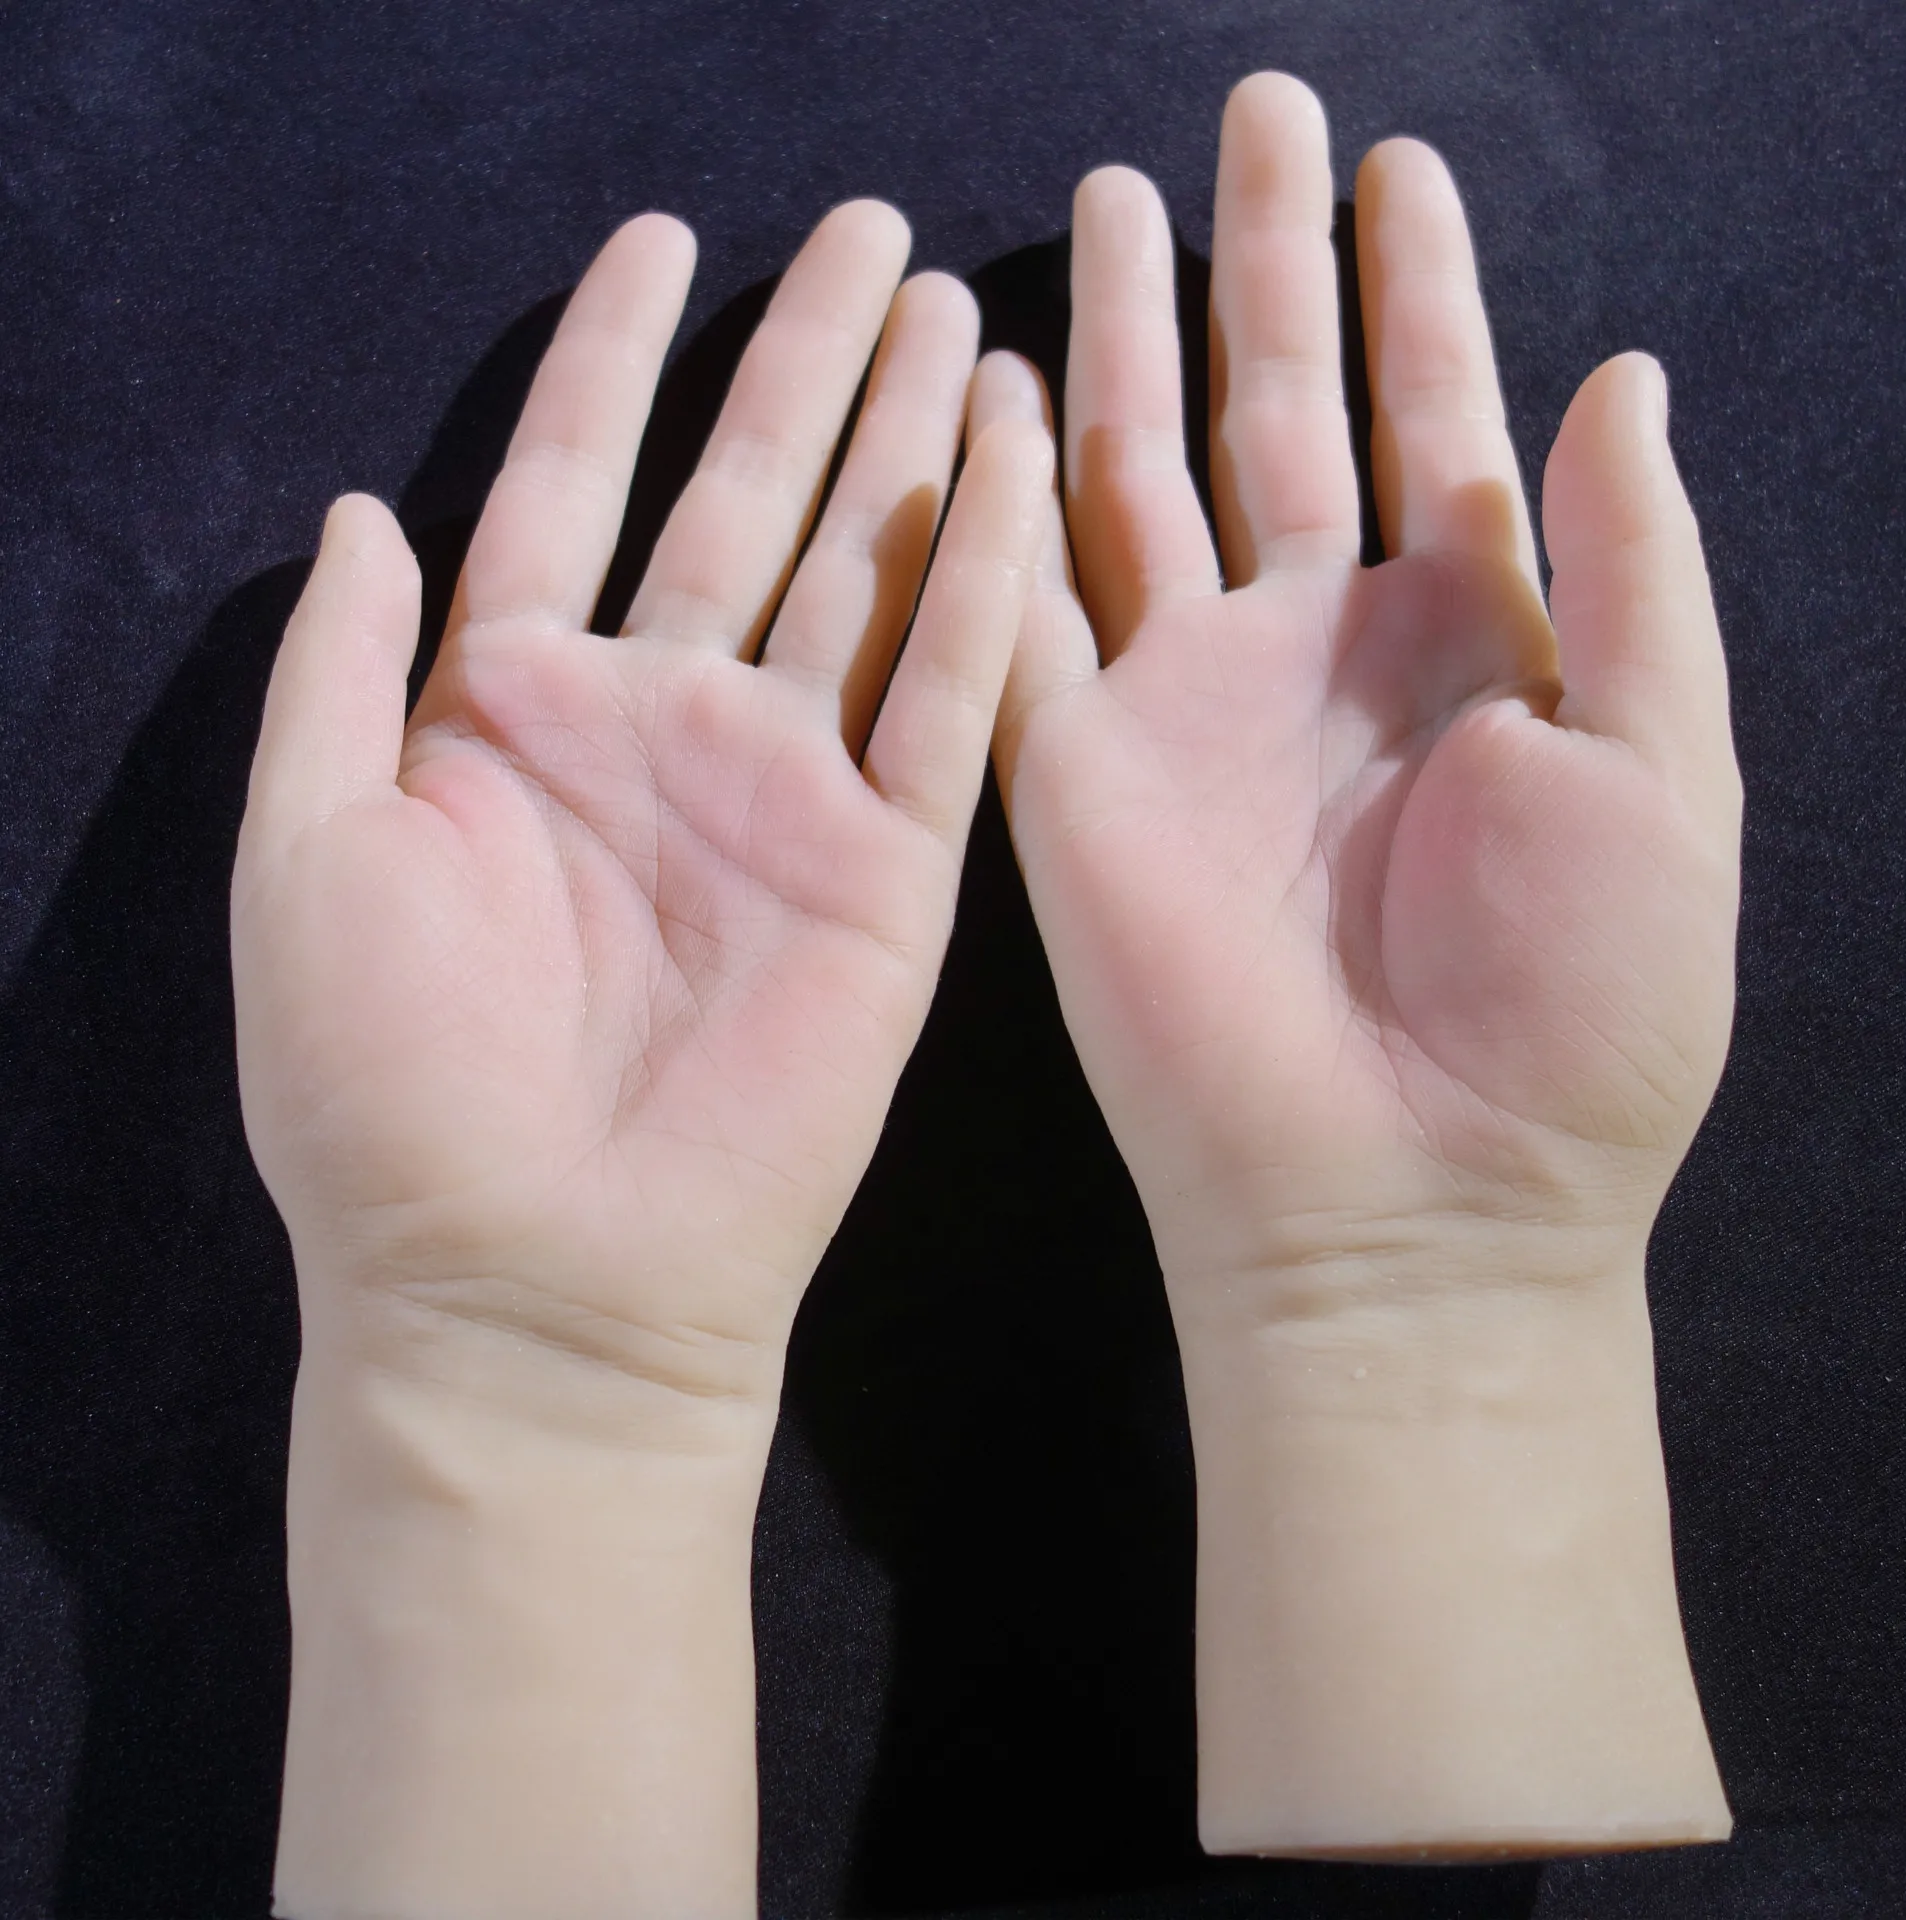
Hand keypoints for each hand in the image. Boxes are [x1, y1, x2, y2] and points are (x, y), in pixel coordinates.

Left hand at [235, 203, 1045, 1918]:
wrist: (539, 1282)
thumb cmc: (391, 1093)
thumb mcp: (307, 854)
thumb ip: (340, 676)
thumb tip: (358, 510)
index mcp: (513, 718)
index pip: (569, 489)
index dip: (614, 362)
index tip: (665, 242)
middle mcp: (660, 732)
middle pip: (742, 503)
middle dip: (801, 366)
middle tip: (863, 235)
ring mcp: (783, 793)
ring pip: (861, 573)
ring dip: (907, 442)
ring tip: (953, 308)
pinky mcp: (888, 867)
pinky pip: (944, 694)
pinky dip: (980, 575)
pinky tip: (1008, 458)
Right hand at [972, 75, 1736, 1853]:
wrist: (1407, 1199)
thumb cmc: (1566, 1009)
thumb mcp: (1661, 771)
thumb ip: (1632, 574)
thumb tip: (1623, 378)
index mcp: (1465, 647)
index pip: (1435, 419)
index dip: (1420, 291)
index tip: (1401, 164)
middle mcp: (1314, 652)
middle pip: (1278, 412)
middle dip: (1265, 266)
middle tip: (1254, 119)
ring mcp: (1183, 704)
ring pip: (1139, 477)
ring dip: (1133, 339)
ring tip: (1113, 198)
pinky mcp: (1070, 771)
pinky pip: (1020, 606)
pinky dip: (1003, 497)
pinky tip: (999, 378)